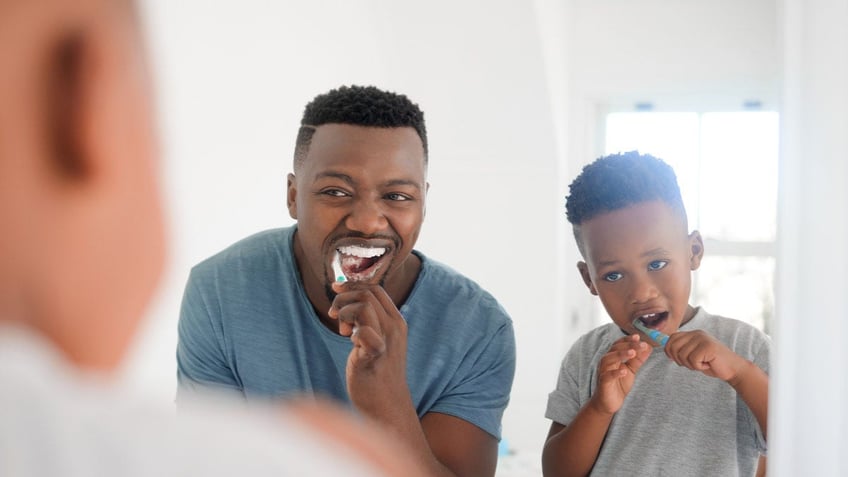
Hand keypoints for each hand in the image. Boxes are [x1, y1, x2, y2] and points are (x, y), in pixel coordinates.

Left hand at [329, 281, 410, 416]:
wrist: (387, 406)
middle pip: (367, 292)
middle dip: (343, 298)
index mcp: (396, 321)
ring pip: (363, 305)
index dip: (352, 285)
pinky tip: (350, 344)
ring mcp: (386, 340)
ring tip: (343, 332)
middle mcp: (394, 327)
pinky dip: (351, 332)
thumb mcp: (377, 339)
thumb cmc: (377, 373)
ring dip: (344, 313)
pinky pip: (363, 332)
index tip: (335, 290)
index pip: (375, 288)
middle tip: (335, 316)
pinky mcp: (375, 355)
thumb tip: (345, 298)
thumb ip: (367, 321)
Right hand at [591, 335, 650, 414]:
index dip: (628, 340)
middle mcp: (606, 362)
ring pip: (609, 359)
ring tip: (633, 353)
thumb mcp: (631, 370)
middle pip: (615, 349)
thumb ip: (638, 359)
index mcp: (613, 357)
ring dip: (621, 355)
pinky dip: (615, 373)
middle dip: (628, 345)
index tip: (638, 336)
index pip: (619, 344)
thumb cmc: (619, 384)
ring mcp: (603, 371)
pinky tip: (624, 371)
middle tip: (641, 344)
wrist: (608, 403)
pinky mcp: (603, 382)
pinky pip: (608, 376)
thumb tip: (649, 347)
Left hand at [664, 330, 747, 382]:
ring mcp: (703, 339)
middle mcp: (697, 334)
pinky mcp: (708, 347)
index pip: (672, 338)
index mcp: (693, 334)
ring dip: (690, 364)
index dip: (669, 350)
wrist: (733, 368)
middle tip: (691, 364)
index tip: (674, 359)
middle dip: (678, 359)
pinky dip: (698, 367)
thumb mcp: (694, 355)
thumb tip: (666, 350)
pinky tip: (707, 365)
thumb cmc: (712, 363)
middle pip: (673, 346)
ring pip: (682, 355)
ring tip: (702, 364)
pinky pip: (693, 360)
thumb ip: (682, 350)